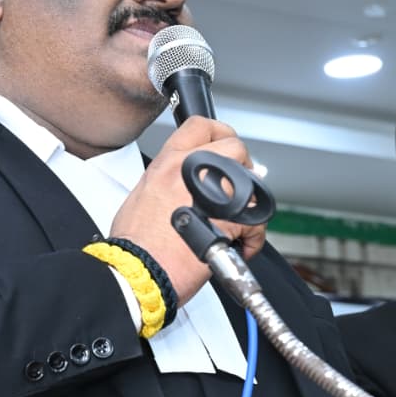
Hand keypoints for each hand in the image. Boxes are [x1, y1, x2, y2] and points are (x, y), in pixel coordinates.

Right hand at [110, 115, 265, 308]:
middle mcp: (192, 172)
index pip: (201, 126)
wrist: (140, 270)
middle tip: (235, 186)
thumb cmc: (136, 244)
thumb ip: (166, 181)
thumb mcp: (142, 195)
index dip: (219, 132)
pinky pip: (258, 221)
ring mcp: (215, 194)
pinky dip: (253, 236)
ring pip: (253, 184)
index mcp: (169, 164)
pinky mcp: (232, 221)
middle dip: (242, 165)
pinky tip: (239, 245)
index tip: (223, 143)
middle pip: (236, 148)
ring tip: (236, 222)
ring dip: (249, 203)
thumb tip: (179, 186)